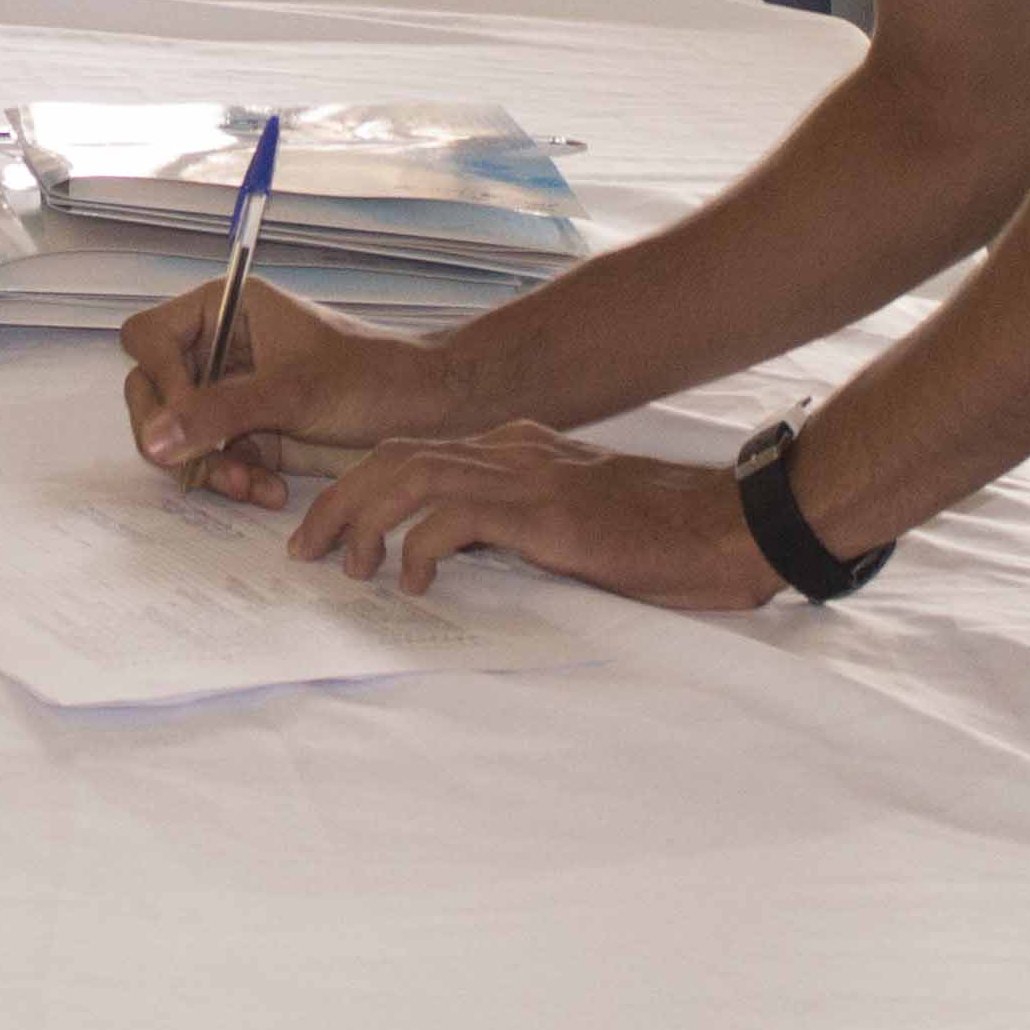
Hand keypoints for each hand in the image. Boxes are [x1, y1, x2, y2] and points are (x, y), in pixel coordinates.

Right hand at [119, 273, 478, 503]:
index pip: (149, 337)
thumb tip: (152, 441)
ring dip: (205, 467)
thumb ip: (219, 413)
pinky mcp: (248, 433)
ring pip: (177, 434)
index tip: (186, 415)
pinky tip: (268, 491)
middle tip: (194, 467)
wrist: (424, 412)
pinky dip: (232, 480)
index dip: (158, 378)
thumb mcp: (292, 392)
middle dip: (175, 434)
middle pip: (150, 390)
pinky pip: (212, 460)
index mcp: (224, 308)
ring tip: (247, 486)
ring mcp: (231, 393)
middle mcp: (218, 348)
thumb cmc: (369, 377)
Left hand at [284, 421, 780, 608]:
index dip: (359, 486)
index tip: (327, 529)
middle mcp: (511, 450)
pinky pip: (456, 514)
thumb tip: (462, 562)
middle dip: (339, 499)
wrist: (725, 526)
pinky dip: (421, 544)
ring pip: (411, 475)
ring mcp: (526, 473)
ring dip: (365, 519)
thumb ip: (518, 530)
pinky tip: (413, 580)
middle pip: (395, 456)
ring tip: (344, 565)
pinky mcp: (542, 508)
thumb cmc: (659, 538)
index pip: (414, 453)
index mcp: (516, 450)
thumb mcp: (572, 530)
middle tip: (304, 547)